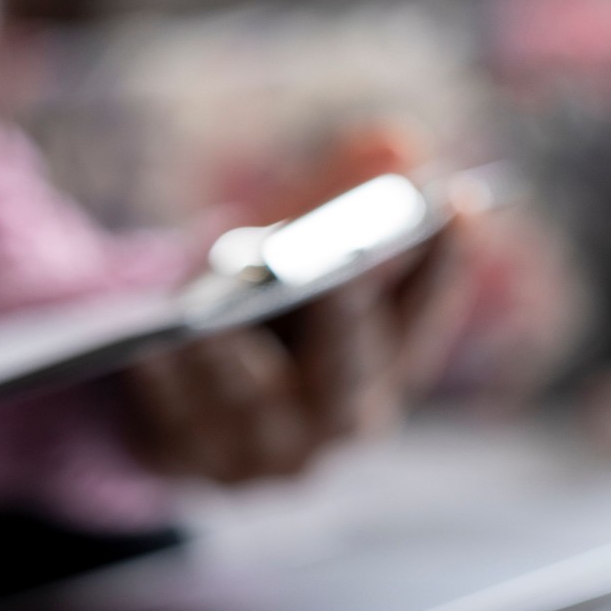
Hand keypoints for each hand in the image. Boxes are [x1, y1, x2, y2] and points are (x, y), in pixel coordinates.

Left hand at [123, 129, 472, 484]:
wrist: (169, 392)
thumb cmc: (250, 302)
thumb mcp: (290, 243)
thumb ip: (339, 197)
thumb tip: (398, 145)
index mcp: (385, 366)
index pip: (424, 315)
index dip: (445, 264)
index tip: (460, 202)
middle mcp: (341, 419)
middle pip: (349, 374)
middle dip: (347, 319)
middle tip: (339, 272)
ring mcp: (273, 452)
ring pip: (257, 404)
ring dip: (236, 361)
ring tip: (210, 322)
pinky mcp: (202, 466)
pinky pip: (182, 424)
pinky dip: (168, 385)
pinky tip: (149, 352)